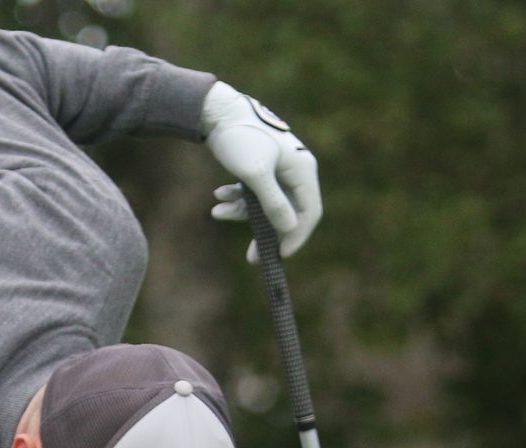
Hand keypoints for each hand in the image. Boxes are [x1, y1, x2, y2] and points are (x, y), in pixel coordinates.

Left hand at [202, 81, 321, 261]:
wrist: (216, 111)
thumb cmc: (240, 139)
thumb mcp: (255, 175)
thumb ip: (273, 203)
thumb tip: (289, 229)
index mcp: (302, 169)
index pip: (309, 212)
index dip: (296, 236)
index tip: (280, 255)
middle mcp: (294, 171)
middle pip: (287, 213)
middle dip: (266, 232)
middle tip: (252, 257)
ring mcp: (278, 170)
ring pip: (265, 205)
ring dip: (242, 212)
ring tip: (217, 211)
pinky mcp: (261, 168)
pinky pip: (253, 193)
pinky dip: (236, 198)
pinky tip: (219, 196)